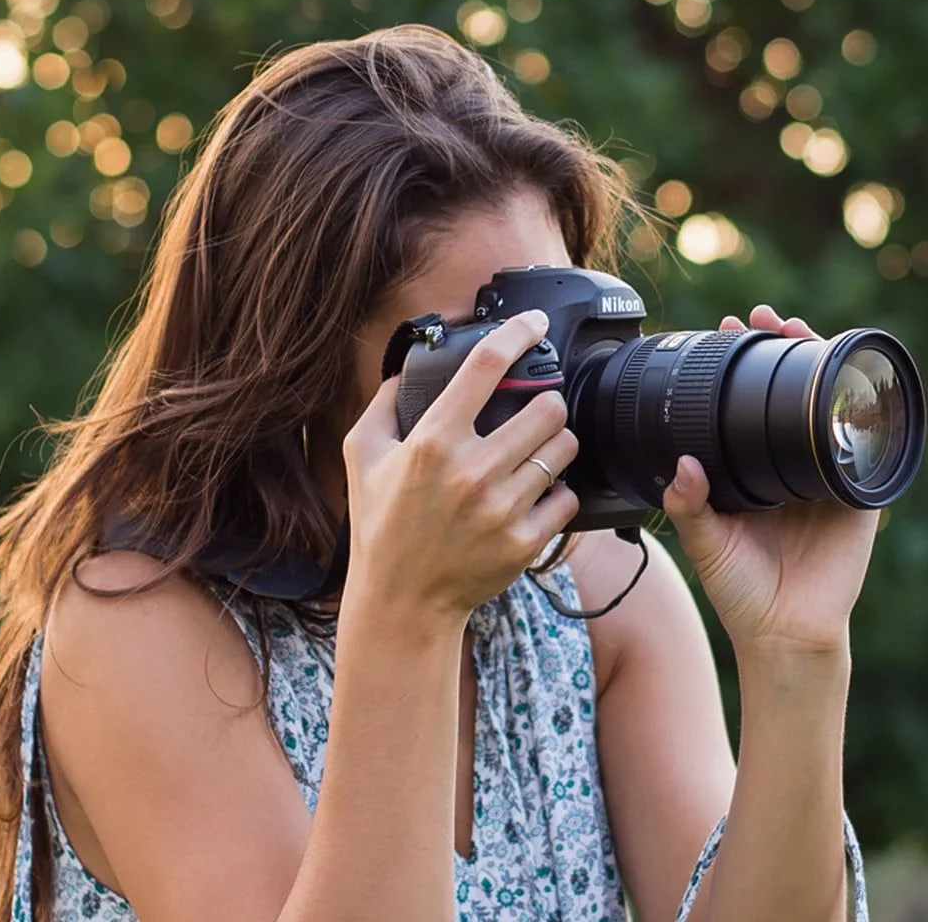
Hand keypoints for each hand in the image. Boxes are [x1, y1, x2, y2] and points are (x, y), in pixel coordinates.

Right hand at [342, 310, 581, 629]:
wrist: (401, 603)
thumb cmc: (380, 527)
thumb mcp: (361, 456)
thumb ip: (383, 404)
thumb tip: (407, 366)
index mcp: (432, 442)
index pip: (488, 366)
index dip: (518, 333)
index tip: (533, 324)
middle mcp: (471, 472)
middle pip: (546, 408)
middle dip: (546, 402)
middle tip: (537, 409)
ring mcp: (501, 509)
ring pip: (564, 449)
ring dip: (556, 443)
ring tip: (538, 451)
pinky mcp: (524, 542)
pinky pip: (566, 498)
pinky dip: (557, 492)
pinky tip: (536, 494)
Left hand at [662, 306, 880, 659]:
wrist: (785, 635)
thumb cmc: (742, 592)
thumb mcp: (705, 543)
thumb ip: (689, 505)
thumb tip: (682, 465)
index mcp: (753, 468)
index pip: (748, 401)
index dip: (742, 365)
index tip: (727, 328)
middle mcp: (790, 464)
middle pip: (793, 391)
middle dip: (786, 348)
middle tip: (768, 318)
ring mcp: (827, 475)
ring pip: (829, 405)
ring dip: (823, 363)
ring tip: (804, 331)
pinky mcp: (859, 495)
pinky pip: (869, 446)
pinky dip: (867, 411)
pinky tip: (856, 380)